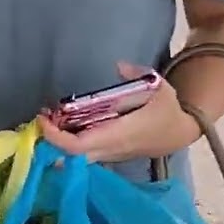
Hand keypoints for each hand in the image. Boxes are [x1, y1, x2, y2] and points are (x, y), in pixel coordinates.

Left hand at [38, 62, 199, 163]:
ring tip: (49, 120)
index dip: (57, 137)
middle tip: (42, 119)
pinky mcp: (111, 156)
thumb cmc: (168, 111)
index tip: (44, 119)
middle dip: (52, 141)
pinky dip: (69, 144)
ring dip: (59, 143)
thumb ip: (138, 74)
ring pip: (76, 158)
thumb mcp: (159, 87)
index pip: (79, 146)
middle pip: (71, 156)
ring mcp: (110, 155)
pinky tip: (63, 126)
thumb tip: (119, 66)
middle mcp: (111, 149)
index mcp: (119, 135)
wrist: (181, 133)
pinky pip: (85, 155)